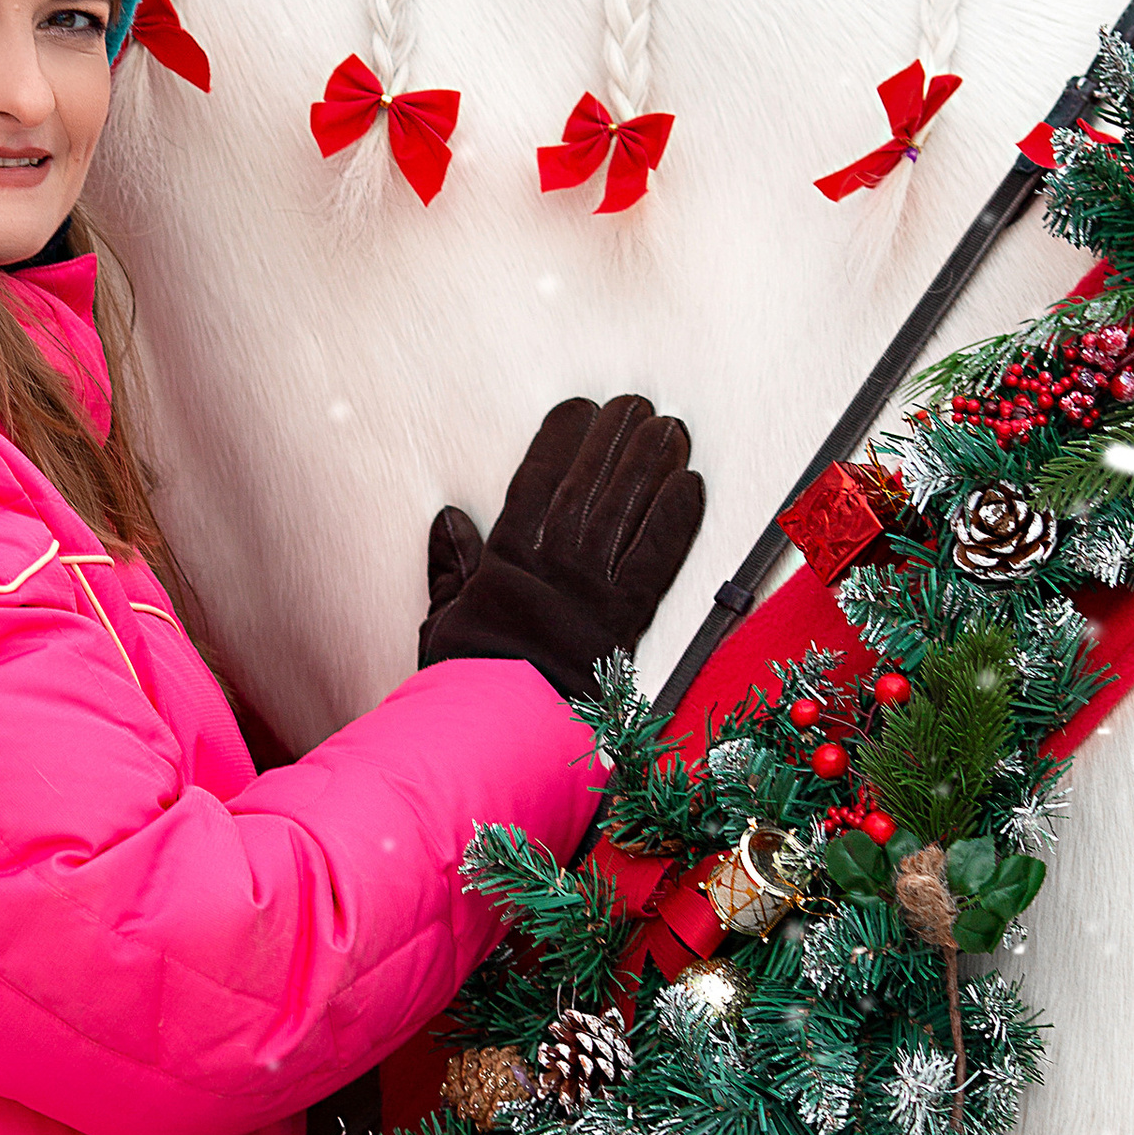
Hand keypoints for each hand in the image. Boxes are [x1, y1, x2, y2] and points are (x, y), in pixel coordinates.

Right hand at [418, 394, 704, 701]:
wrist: (503, 730)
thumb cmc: (470, 681)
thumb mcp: (444, 620)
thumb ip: (449, 567)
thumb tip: (449, 518)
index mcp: (507, 559)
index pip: (537, 480)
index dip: (560, 439)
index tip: (579, 409)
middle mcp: (554, 563)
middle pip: (590, 484)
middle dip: (614, 439)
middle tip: (635, 404)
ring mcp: (593, 588)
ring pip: (626, 509)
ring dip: (650, 464)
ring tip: (669, 429)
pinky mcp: (630, 617)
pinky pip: (658, 556)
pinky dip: (675, 518)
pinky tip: (689, 484)